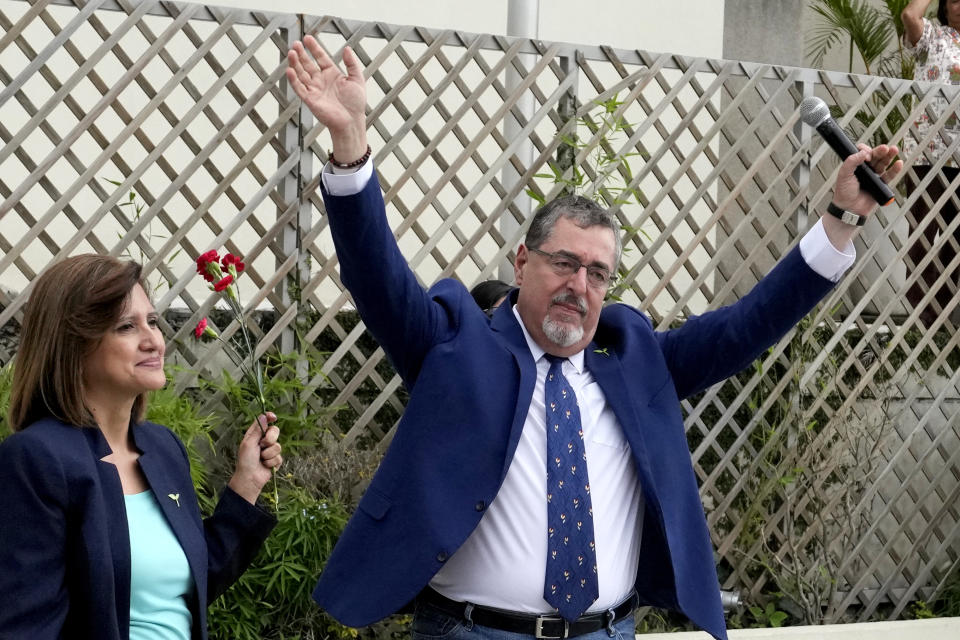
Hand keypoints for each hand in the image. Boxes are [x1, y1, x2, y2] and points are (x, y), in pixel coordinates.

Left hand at [228, 412, 281, 504]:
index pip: (264, 422)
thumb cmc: (245, 461)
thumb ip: (257, 430)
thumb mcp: (248, 443)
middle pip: (275, 431)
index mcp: (255, 435)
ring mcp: (270, 450)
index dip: (270, 418)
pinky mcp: (275, 460)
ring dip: (268, 454)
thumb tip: (264, 416)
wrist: (249, 478)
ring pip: (278, 446)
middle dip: (270, 439)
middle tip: (262, 445)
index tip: (273, 417)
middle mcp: (263, 441)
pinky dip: (271, 462)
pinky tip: (265, 465)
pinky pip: (279, 457)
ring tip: (261, 459)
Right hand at [286, 36, 367, 162]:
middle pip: (308, 64)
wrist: (351, 121)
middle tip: (295, 43)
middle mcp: (321, 81)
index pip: (320, 58)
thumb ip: (351, 63)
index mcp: (332, 75)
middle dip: (301, 54)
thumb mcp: (357, 79)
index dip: (314, 48)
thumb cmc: (356, 103)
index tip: (307, 38)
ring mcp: (314, 90)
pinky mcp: (310, 100)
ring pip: (301, 74)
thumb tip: (347, 48)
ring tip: (291, 53)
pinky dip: (293, 80)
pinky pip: (299, 88)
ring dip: (295, 64)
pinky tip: (289, 70)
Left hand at [831, 143, 901, 216]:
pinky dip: (895, 169)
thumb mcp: (844, 175)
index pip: (863, 153)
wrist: (849, 209)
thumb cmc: (844, 193)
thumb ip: (851, 162)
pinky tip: (898, 163)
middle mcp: (865, 169)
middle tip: (885, 148)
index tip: (866, 157)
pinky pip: (889, 175)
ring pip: (883, 163)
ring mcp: (873, 176)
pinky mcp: (880, 184)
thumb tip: (863, 152)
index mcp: (855, 166)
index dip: (866, 151)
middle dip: (880, 151)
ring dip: (889, 156)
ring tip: (894, 149)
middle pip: (875, 156)